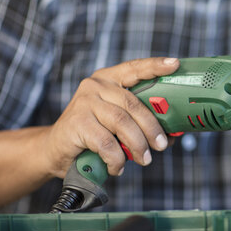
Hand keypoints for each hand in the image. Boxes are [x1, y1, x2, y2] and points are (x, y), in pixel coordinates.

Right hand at [44, 57, 179, 177]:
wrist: (55, 149)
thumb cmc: (93, 135)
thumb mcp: (119, 125)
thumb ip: (141, 123)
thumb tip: (174, 135)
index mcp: (110, 80)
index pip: (134, 68)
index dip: (155, 66)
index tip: (174, 64)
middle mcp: (96, 86)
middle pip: (133, 104)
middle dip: (152, 127)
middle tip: (162, 145)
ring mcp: (84, 102)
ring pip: (122, 123)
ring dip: (137, 145)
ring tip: (144, 160)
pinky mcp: (76, 122)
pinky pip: (106, 143)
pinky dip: (117, 159)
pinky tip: (118, 167)